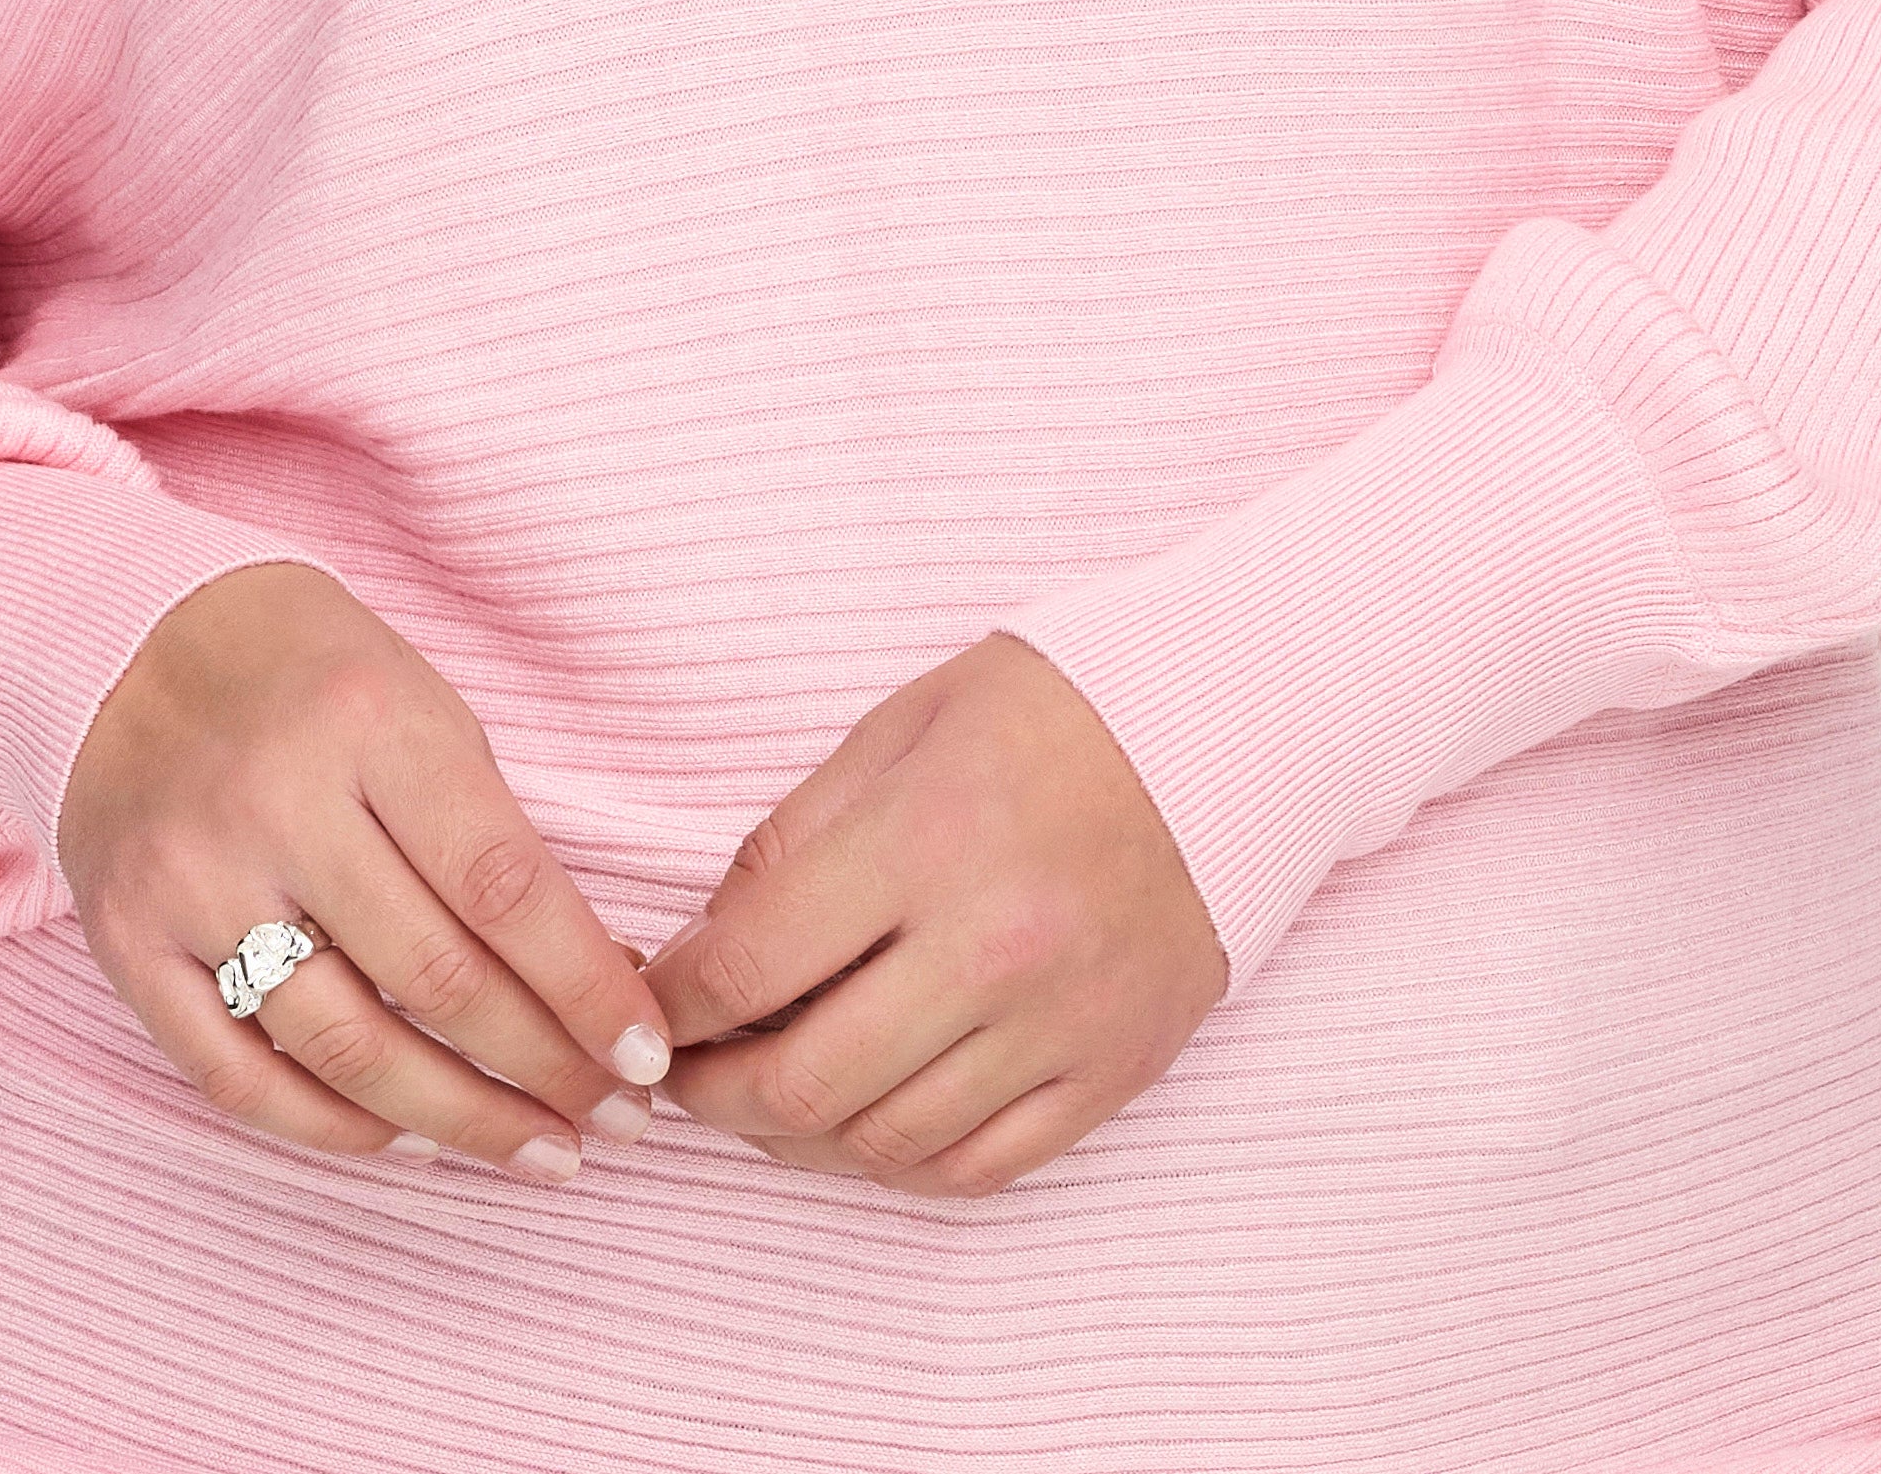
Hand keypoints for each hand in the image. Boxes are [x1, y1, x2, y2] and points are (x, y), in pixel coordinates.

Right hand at [57, 560, 671, 1181]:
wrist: (128, 647)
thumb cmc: (315, 678)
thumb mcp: (421, 705)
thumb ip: (491, 835)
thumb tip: (592, 982)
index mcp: (369, 724)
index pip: (503, 886)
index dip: (587, 989)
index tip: (649, 1057)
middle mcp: (275, 806)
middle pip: (434, 981)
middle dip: (543, 1071)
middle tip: (618, 1123)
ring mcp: (191, 884)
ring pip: (342, 1050)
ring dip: (457, 1121)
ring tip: (538, 1150)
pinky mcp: (128, 946)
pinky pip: (237, 1078)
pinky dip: (333, 1127)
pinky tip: (409, 1140)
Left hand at [644, 632, 1226, 1199]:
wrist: (1229, 730)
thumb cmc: (1051, 712)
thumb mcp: (902, 728)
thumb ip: (797, 836)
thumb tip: (711, 943)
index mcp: (927, 842)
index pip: (752, 965)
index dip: (675, 1002)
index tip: (651, 1005)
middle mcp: (992, 948)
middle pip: (803, 1082)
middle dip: (712, 1093)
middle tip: (682, 1076)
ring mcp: (1057, 1024)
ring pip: (883, 1142)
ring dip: (797, 1137)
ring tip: (765, 1100)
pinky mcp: (1109, 1072)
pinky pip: (977, 1168)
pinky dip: (900, 1164)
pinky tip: (864, 1123)